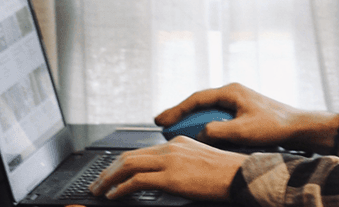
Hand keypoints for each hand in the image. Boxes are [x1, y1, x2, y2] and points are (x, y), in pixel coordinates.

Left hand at [89, 137, 245, 200]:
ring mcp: (170, 161)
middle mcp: (171, 147)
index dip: (120, 163)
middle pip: (129, 156)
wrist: (242, 175)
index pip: (140, 151)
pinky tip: (114, 195)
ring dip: (108, 179)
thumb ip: (181, 164)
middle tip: (96, 183)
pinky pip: (136, 181)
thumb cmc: (228, 173)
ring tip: (98, 190)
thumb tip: (166, 178)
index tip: (110, 173)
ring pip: (128, 165)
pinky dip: (120, 188)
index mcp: (177, 143)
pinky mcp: (171, 177)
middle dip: (108, 171)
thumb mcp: (201, 161)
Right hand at [155, 83, 338, 153]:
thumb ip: (218, 131)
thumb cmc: (276, 125)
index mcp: (231, 92)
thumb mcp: (243, 131)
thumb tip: (200, 134)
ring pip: (208, 112)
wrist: (298, 127)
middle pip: (199, 104)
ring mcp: (238, 102)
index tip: (161, 119)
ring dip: (193, 122)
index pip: (196, 99)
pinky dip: (207, 127)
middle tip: (162, 125)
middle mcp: (233, 93)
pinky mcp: (243, 113)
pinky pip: (218, 118)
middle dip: (181, 115)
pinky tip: (201, 138)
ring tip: (177, 133)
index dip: (176, 109)